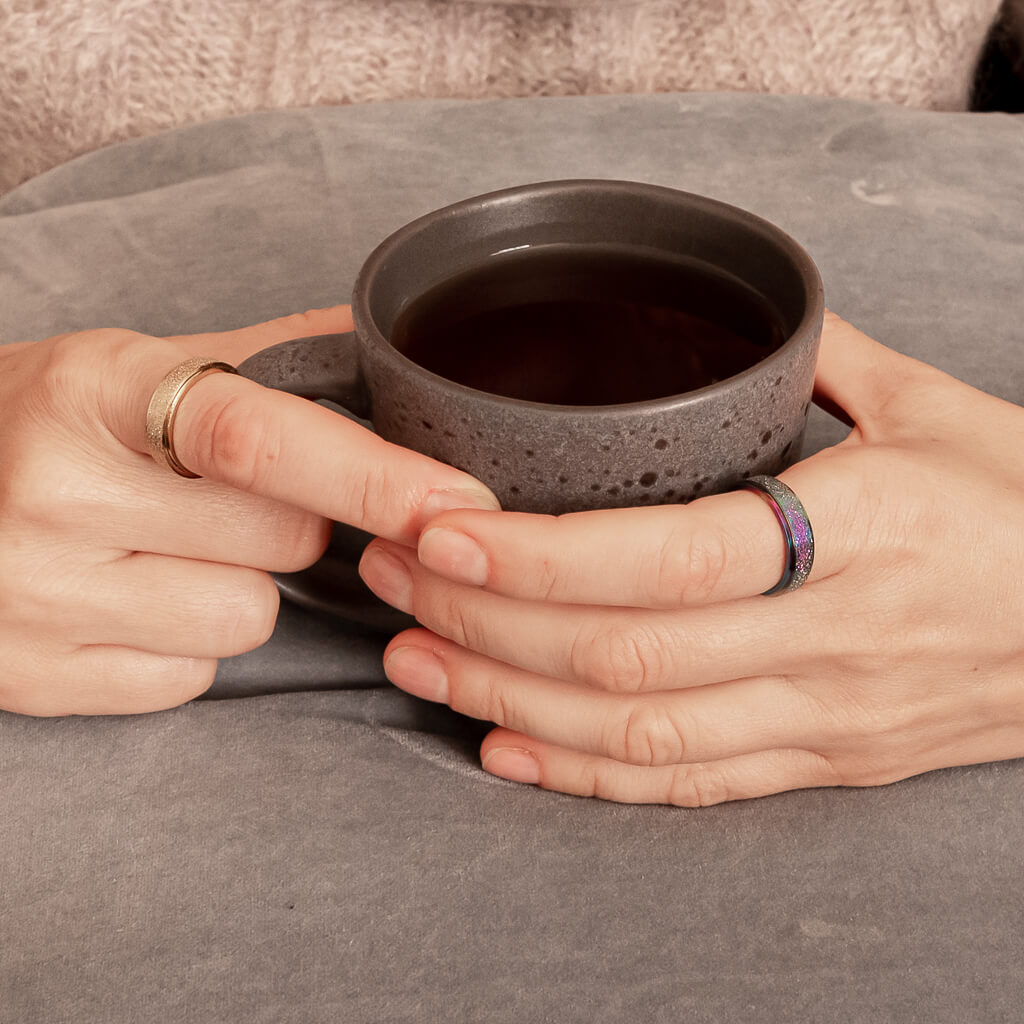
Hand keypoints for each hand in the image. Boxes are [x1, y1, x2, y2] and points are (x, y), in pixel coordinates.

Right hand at [0, 307, 496, 715]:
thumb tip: (380, 351)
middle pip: (279, 541)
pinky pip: (190, 677)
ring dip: (239, 585)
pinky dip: (187, 641)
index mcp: (92, 392)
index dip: (372, 474)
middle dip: (290, 522)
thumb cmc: (43, 423)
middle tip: (224, 497)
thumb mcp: (131, 366)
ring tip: (168, 548)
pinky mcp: (34, 679)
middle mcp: (53, 496)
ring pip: (245, 620)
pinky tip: (136, 596)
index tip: (456, 502)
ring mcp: (35, 598)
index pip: (258, 436)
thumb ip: (260, 361)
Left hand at [359, 313, 1023, 804]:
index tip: (444, 528)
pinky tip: (505, 749)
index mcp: (864, 533)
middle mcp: (832, 641)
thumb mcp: (938, 411)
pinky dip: (583, 775)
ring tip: (415, 658)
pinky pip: (686, 787)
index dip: (544, 555)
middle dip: (487, 620)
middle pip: (624, 652)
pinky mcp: (821, 765)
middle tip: (393, 574)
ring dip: (508, 699)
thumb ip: (820, 365)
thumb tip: (729, 320)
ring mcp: (823, 718)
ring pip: (636, 731)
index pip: (671, 557)